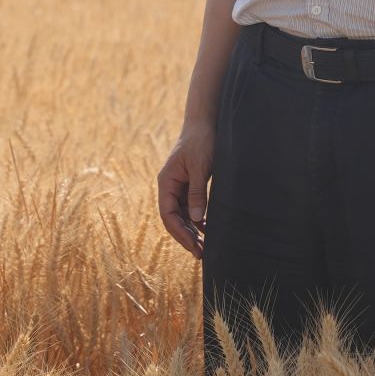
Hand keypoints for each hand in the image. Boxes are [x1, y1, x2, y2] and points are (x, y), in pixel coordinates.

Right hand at [156, 124, 214, 257]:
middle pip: (174, 218)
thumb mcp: (200, 167)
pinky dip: (199, 219)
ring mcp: (180, 186)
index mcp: (166, 182)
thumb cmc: (201, 141)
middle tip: (201, 254)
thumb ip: (197, 192)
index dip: (180, 233)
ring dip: (192, 230)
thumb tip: (195, 219)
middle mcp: (170, 186)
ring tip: (205, 247)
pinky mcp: (191, 184)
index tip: (194, 246)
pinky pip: (191, 207)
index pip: (168, 215)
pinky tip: (208, 229)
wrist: (206, 121)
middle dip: (186, 236)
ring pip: (183, 215)